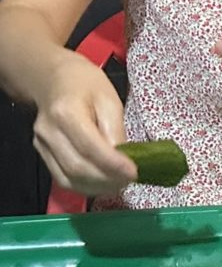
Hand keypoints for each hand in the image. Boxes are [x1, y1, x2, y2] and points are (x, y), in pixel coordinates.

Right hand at [33, 51, 136, 195]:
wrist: (53, 79)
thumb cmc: (83, 83)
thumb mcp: (109, 97)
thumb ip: (116, 128)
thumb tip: (124, 157)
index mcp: (66, 113)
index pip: (90, 147)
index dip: (113, 164)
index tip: (134, 172)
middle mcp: (49, 132)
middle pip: (77, 167)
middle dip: (107, 180)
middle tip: (130, 180)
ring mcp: (42, 145)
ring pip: (68, 179)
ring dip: (97, 187)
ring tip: (120, 184)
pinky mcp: (43, 154)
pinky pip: (62, 178)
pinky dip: (84, 186)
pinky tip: (102, 183)